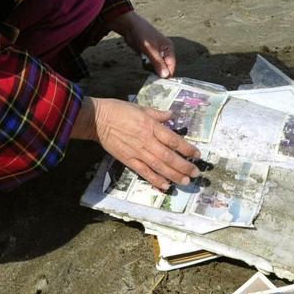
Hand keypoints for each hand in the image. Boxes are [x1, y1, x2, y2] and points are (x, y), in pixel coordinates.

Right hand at [72, 97, 199, 190]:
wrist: (97, 119)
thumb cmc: (118, 109)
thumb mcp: (140, 107)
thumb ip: (157, 114)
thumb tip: (171, 116)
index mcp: (150, 126)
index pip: (173, 140)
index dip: (187, 148)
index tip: (197, 154)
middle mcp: (146, 140)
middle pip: (169, 156)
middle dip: (184, 166)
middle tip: (196, 173)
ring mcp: (137, 152)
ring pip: (159, 166)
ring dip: (173, 175)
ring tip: (185, 181)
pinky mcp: (128, 160)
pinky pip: (144, 172)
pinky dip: (155, 180)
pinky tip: (165, 186)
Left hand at [109, 11, 175, 78]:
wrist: (130, 27)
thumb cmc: (143, 34)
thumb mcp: (150, 49)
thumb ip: (157, 62)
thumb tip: (165, 75)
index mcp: (169, 48)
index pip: (171, 65)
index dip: (167, 74)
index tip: (161, 83)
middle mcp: (165, 52)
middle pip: (165, 67)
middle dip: (160, 73)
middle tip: (153, 80)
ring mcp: (157, 54)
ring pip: (158, 67)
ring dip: (153, 70)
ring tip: (148, 71)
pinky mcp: (149, 56)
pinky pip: (151, 65)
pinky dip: (148, 67)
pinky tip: (144, 66)